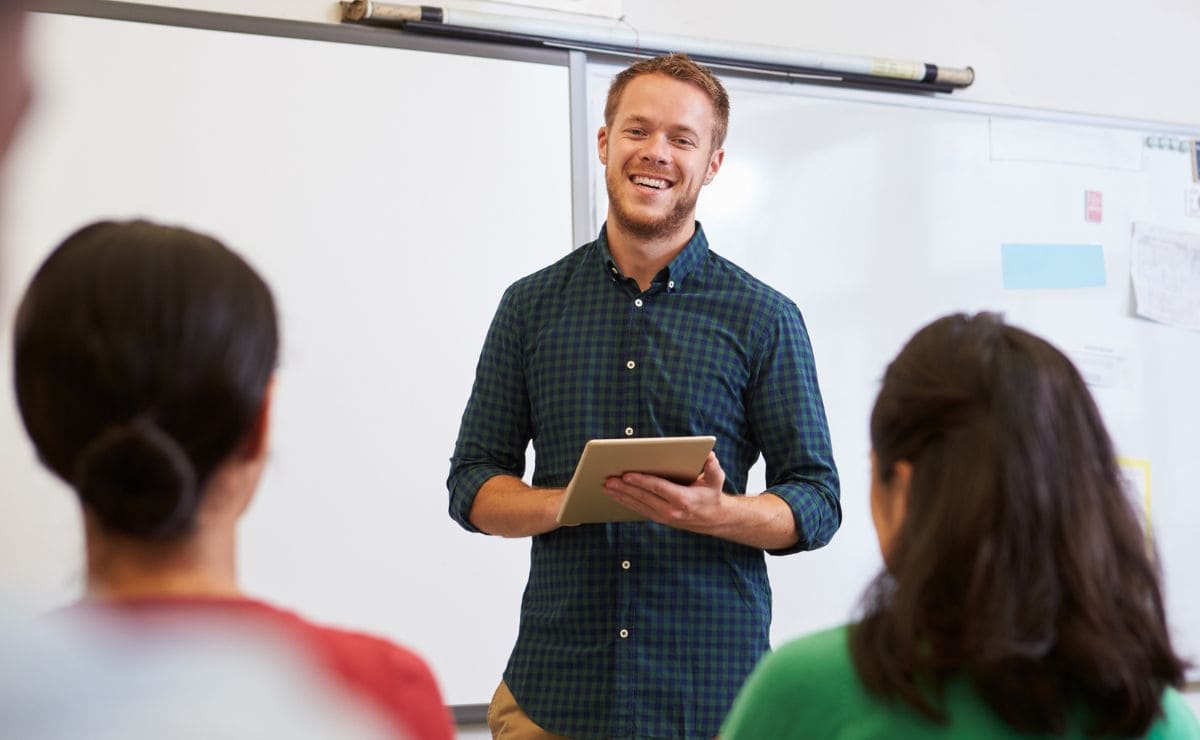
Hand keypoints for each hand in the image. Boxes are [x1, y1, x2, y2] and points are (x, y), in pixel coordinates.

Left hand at [603, 451, 727, 532]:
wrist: (713, 519)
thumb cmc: (712, 494)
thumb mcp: (716, 480)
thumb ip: (713, 467)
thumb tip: (710, 455)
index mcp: (683, 499)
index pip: (658, 488)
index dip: (642, 481)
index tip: (627, 475)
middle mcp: (671, 510)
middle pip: (643, 497)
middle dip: (625, 488)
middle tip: (609, 479)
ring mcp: (664, 517)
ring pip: (638, 505)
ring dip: (621, 496)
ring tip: (606, 486)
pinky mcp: (659, 518)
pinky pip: (639, 510)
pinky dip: (625, 502)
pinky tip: (615, 495)